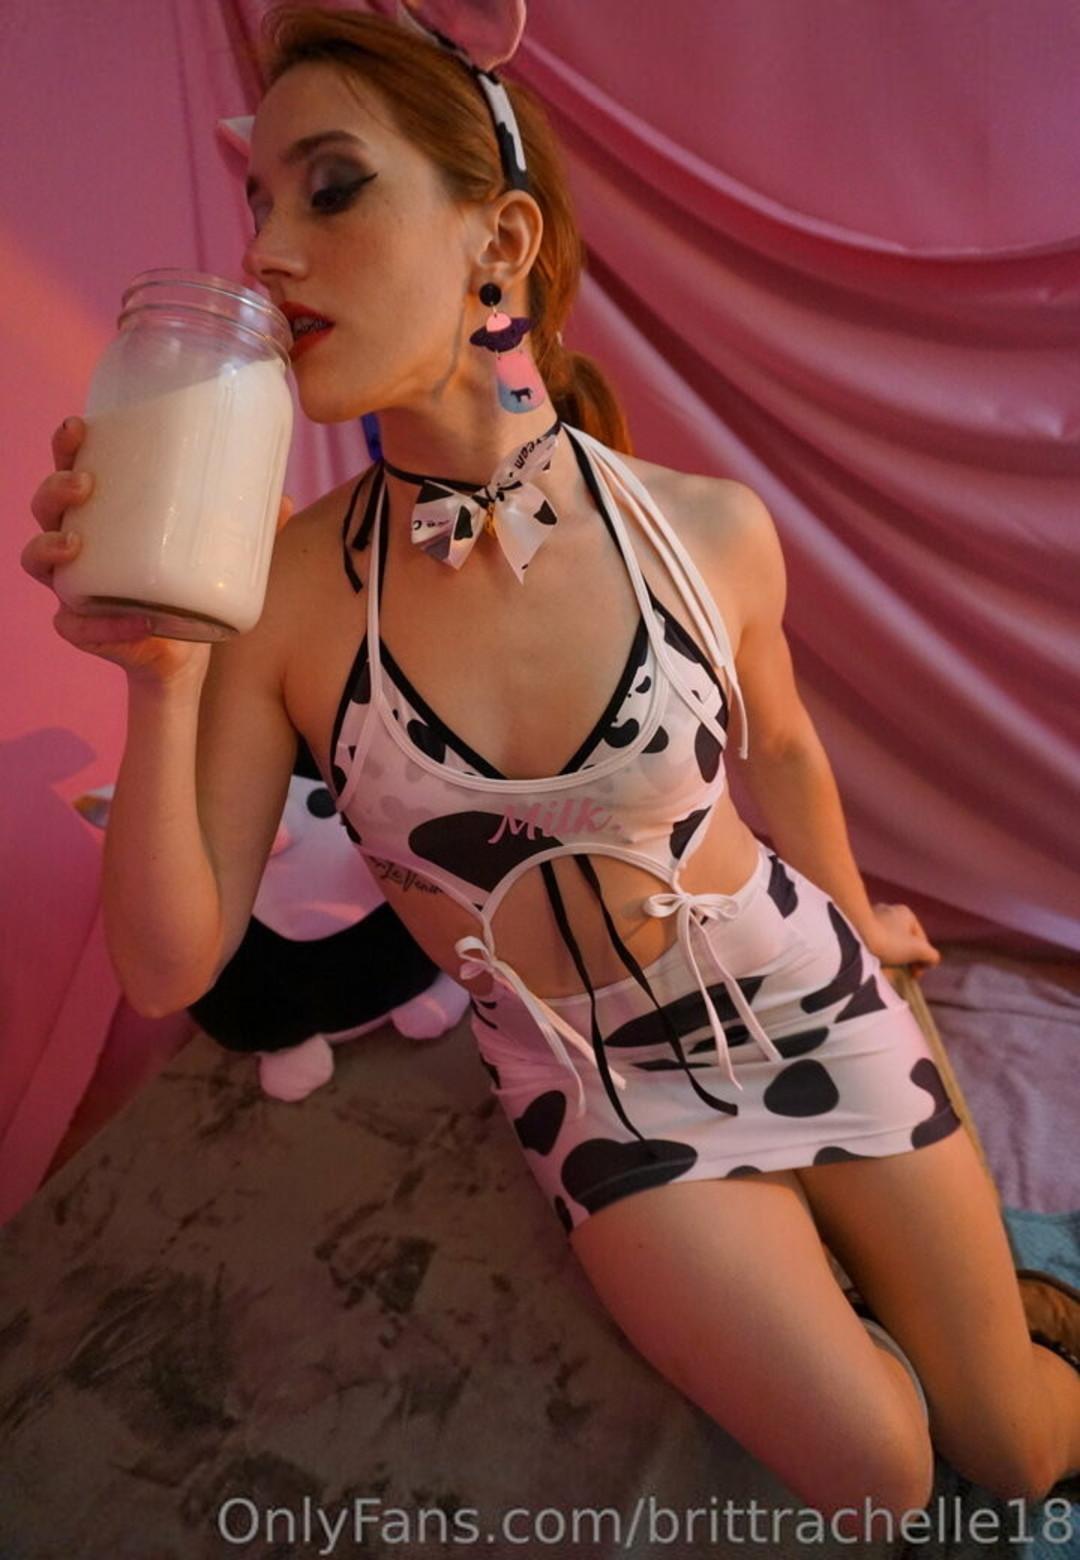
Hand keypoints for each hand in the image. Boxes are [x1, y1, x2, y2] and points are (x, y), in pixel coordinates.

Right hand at [23, 416, 294, 687]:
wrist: (185, 655)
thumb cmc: (192, 587)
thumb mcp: (220, 553)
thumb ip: (248, 530)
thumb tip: (284, 499)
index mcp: (105, 513)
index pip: (73, 467)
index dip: (67, 445)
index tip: (81, 426)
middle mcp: (79, 545)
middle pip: (46, 506)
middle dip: (55, 488)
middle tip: (84, 483)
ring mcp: (75, 586)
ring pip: (38, 558)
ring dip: (49, 546)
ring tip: (75, 543)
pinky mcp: (83, 629)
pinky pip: (74, 625)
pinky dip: (99, 626)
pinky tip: (132, 622)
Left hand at [863, 902, 940, 978]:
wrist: (854, 937)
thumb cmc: (889, 942)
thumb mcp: (918, 950)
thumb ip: (931, 955)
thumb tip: (931, 960)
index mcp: (905, 913)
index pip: (921, 940)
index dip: (923, 959)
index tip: (916, 975)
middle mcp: (888, 911)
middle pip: (904, 942)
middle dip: (906, 960)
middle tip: (903, 975)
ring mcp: (871, 919)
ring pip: (888, 944)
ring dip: (891, 959)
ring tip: (887, 971)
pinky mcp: (857, 928)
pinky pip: (872, 945)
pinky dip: (876, 955)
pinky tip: (873, 965)